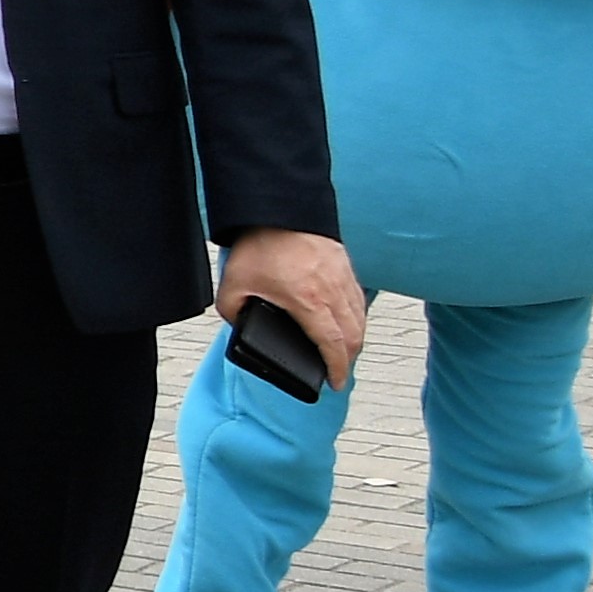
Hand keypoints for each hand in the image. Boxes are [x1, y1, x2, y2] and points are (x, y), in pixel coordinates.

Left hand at [216, 226, 366, 387]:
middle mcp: (333, 291)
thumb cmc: (258, 245)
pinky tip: (346, 322)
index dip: (338, 368)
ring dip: (355, 338)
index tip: (336, 383)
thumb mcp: (233, 286)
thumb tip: (241, 327)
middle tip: (339, 372)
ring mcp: (343, 278)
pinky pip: (357, 299)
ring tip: (342, 352)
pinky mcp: (345, 266)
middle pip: (353, 335)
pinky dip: (356, 317)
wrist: (278, 208)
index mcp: (309, 301)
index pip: (334, 344)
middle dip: (349, 358)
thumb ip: (234, 313)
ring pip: (359, 318)